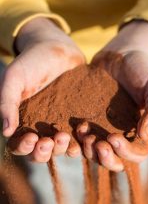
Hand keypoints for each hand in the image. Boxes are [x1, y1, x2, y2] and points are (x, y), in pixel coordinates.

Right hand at [1, 17, 84, 161]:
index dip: (24, 147)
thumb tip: (6, 132)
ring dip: (62, 148)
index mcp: (22, 123)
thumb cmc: (32, 62)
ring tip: (65, 136)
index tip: (32, 137)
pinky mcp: (77, 120)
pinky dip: (81, 140)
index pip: (20, 146)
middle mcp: (41, 129)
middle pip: (41, 153)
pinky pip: (80, 136)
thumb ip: (7, 104)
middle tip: (50, 140)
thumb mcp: (14, 79)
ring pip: (61, 148)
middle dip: (45, 151)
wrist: (58, 49)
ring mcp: (61, 126)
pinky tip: (84, 135)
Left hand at [77, 20, 147, 170]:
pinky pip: (82, 139)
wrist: (120, 55)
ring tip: (84, 132)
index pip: (137, 155)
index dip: (126, 152)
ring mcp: (105, 130)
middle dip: (106, 158)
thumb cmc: (143, 69)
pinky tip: (76, 126)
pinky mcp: (90, 122)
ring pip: (96, 154)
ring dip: (89, 150)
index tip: (113, 137)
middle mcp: (123, 136)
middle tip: (98, 144)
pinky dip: (78, 139)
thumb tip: (144, 136)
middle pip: (115, 161)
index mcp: (142, 132)